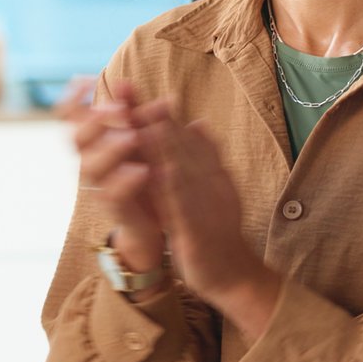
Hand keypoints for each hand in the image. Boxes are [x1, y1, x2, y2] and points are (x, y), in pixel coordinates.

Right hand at [57, 77, 166, 276]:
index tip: (84, 80)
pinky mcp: (114, 208)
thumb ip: (134, 111)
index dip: (71, 99)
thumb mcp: (141, 137)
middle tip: (122, 110)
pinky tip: (145, 170)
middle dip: (96, 121)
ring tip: (134, 137)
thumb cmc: (143, 170)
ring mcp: (98, 186)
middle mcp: (89, 162)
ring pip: (89, 167)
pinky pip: (112, 194)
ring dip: (110, 149)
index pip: (68, 118)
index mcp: (93, 142)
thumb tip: (125, 82)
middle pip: (76, 139)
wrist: (153, 219)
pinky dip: (128, 180)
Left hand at [143, 114, 279, 334]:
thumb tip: (198, 122)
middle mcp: (211, 184)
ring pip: (183, 173)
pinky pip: (184, 209)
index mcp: (211, 172)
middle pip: (181, 147)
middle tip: (127, 93)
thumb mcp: (215, 188)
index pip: (182, 135)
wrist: (235, 274)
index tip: (130, 87)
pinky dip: (171, 191)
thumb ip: (206, 156)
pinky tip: (155, 175)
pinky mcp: (199, 234)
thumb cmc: (218, 230)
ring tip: (142, 121)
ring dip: (163, 147)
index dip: (156, 109)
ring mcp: (206, 207)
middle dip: (153, 117)